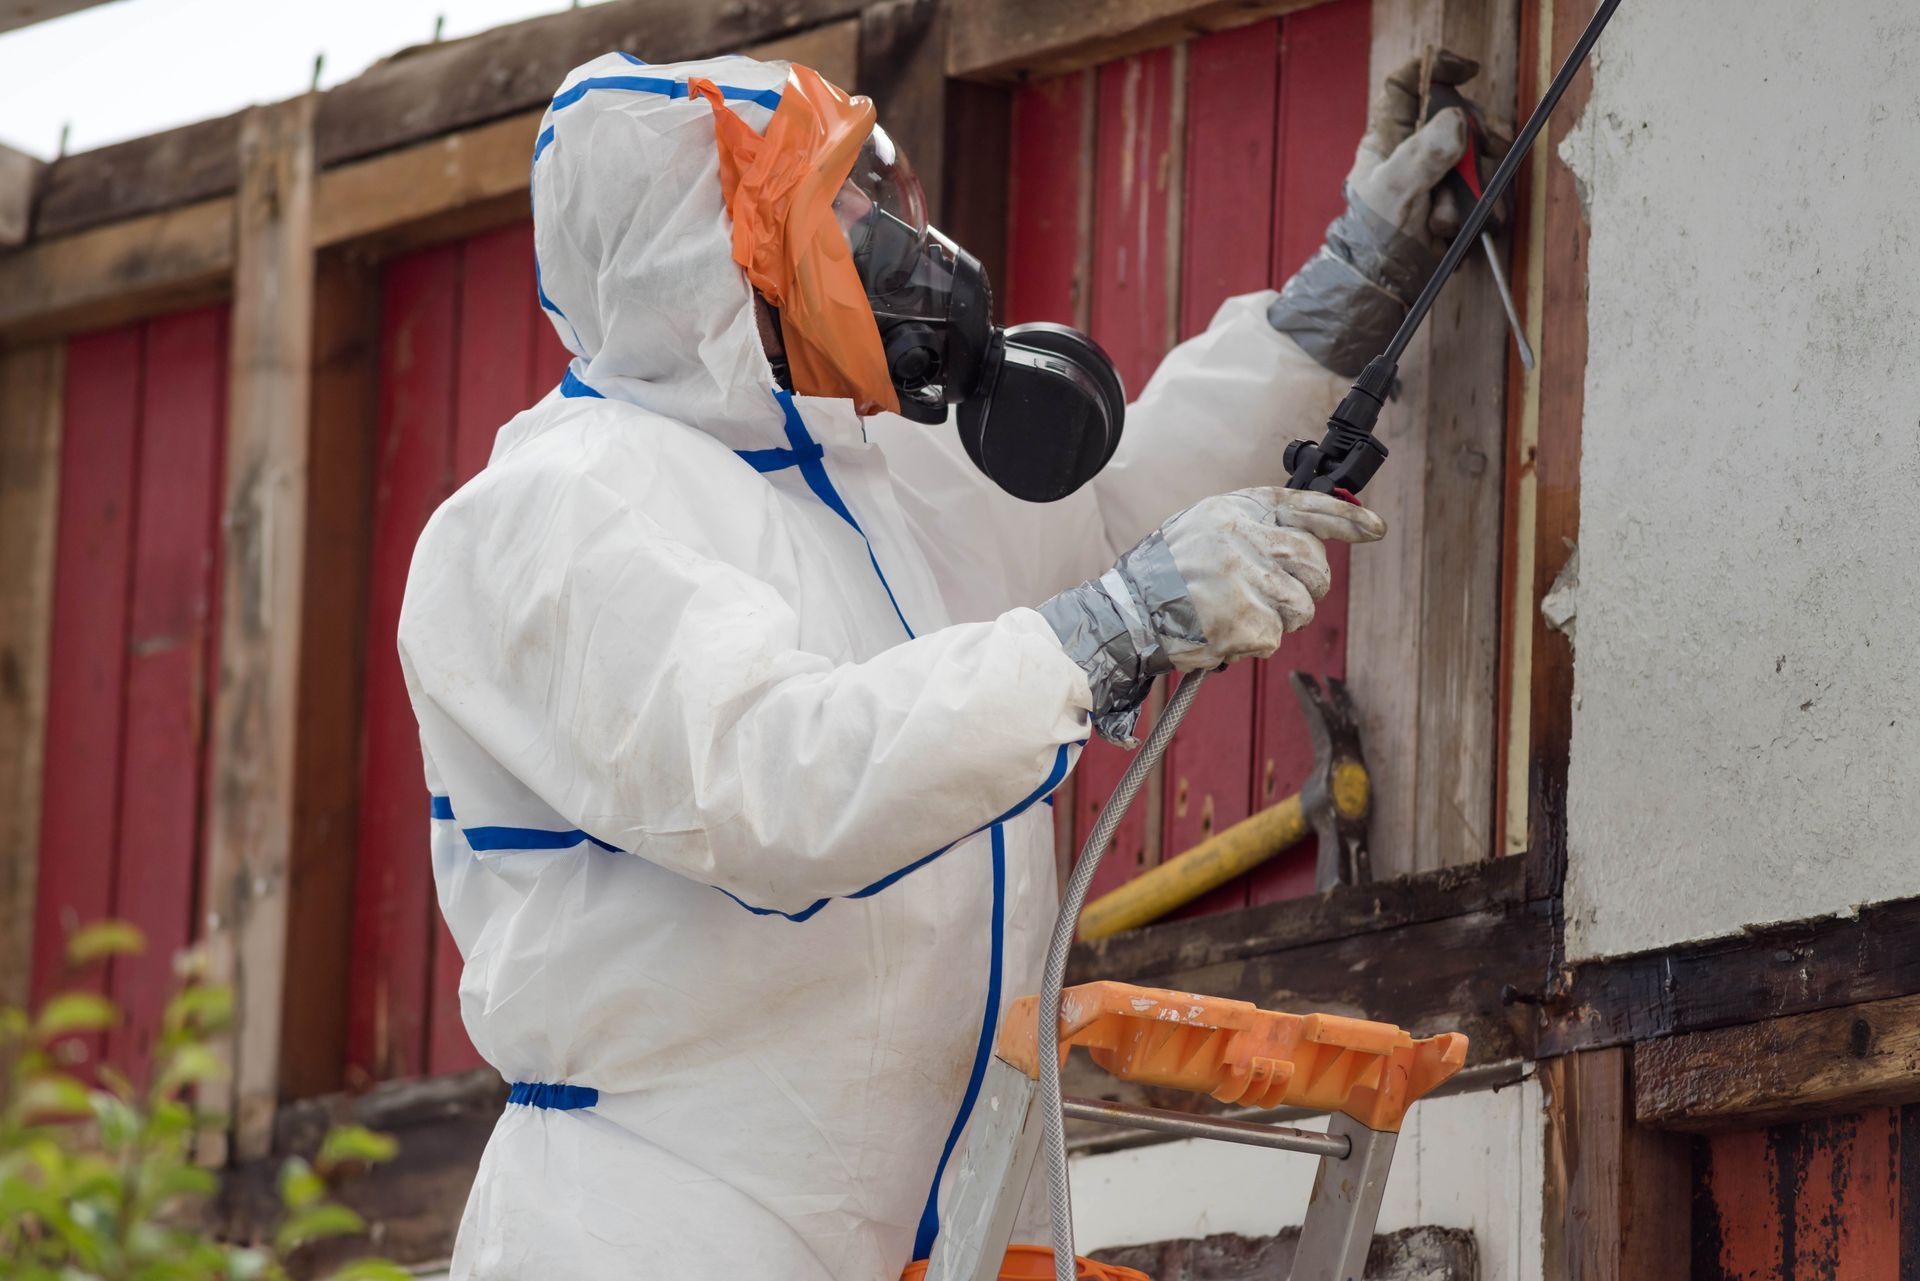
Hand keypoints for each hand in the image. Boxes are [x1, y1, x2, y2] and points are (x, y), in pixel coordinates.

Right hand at [1161, 488, 1385, 669]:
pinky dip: (1255, 642)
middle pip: (1315, 565)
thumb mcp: (1206, 527)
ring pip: (1301, 607)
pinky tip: (1225, 631)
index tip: (1375, 528)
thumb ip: (1255, 527)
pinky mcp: (1245, 622)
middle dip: (1309, 587)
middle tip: (1278, 596)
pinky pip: (1275, 637)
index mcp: (1237, 510)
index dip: (1347, 519)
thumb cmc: (1167, 573)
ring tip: (1241, 614)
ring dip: (1281, 619)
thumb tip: (1309, 539)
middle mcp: (1245, 539)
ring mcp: (1246, 581)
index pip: (1306, 506)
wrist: (1126, 613)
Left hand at [1268, 50, 1505, 374]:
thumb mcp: (1395, 191)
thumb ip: (1425, 153)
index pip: (1409, 86)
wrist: (1381, 291)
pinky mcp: (1455, 204)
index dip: (1435, 69)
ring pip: (1476, 157)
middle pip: (1457, 118)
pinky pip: (1483, 191)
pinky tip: (1470, 227)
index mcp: (1387, 140)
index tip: (1466, 71)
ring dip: (1477, 184)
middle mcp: (1413, 153)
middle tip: (1488, 151)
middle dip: (1476, 136)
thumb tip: (1457, 121)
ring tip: (1454, 216)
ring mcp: (1436, 179)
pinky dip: (1483, 208)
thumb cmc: (1373, 241)